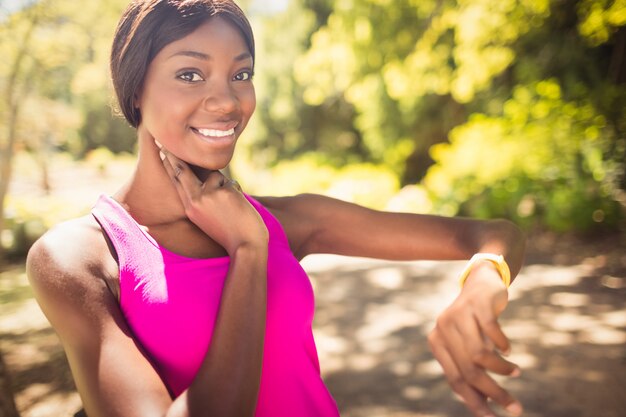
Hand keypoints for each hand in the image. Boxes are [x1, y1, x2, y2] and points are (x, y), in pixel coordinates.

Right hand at [156, 142, 267, 253]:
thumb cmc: (230, 234)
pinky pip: (231, 183)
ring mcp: (209, 194)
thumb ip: (204, 198)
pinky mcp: (225, 192)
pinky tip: (239, 207)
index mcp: (190, 208)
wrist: (245, 245)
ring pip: (215, 176)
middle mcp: (196, 200)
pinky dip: (237, 192)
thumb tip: (209, 175)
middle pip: (184, 170)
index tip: (162, 150)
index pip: (177, 181)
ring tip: (231, 207)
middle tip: (165, 142)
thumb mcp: (208, 218)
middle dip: (176, 155)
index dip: (170, 164)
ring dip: (225, 187)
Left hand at [428, 263, 522, 416]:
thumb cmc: (474, 320)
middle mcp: (443, 328)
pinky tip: (508, 351)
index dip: (474, 401)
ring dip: (501, 370)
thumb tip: (482, 402)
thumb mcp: (468, 343)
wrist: (481, 282)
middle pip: (468, 371)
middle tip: (514, 407)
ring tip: (515, 372)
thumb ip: (469, 367)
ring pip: (479, 356)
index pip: (455, 380)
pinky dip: (503, 346)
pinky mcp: (476, 305)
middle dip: (493, 393)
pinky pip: (491, 333)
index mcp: (437, 342)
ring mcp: (458, 315)